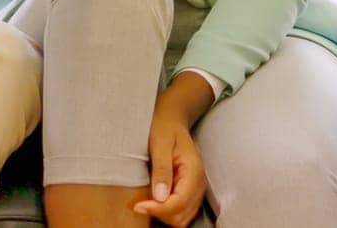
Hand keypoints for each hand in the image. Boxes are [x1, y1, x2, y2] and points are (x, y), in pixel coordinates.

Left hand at [133, 106, 206, 226]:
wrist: (171, 119)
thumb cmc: (164, 127)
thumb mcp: (160, 143)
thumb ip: (161, 170)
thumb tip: (160, 197)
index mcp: (193, 171)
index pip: (179, 203)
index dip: (159, 209)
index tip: (138, 206)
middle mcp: (199, 183)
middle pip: (182, 216)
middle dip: (161, 214)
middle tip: (139, 204)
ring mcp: (196, 189)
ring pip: (182, 218)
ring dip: (163, 215)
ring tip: (145, 203)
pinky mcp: (189, 191)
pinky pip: (181, 212)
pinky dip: (167, 212)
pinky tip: (153, 202)